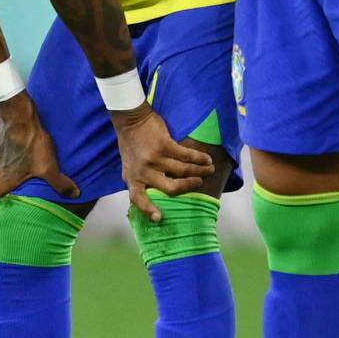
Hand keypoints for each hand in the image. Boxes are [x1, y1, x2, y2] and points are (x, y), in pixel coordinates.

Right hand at [0, 95, 78, 219]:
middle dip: (2, 189)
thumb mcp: (49, 168)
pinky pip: (1, 153)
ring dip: (7, 170)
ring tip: (21, 168)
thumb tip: (76, 195)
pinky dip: (8, 155)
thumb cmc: (33, 146)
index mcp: (3, 180)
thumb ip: (61, 184)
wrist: (20, 118)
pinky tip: (19, 150)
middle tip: (13, 191)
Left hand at [112, 105, 214, 222]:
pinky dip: (199, 158)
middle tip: (200, 183)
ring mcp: (154, 159)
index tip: (159, 218)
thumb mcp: (130, 165)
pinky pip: (186, 156)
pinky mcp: (164, 146)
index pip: (138, 199)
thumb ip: (140, 178)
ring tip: (209, 169)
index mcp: (132, 178)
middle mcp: (143, 171)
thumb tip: (158, 192)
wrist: (130, 119)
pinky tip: (206, 159)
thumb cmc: (132, 143)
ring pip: (183, 170)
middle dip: (189, 186)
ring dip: (199, 170)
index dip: (148, 209)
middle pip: (171, 188)